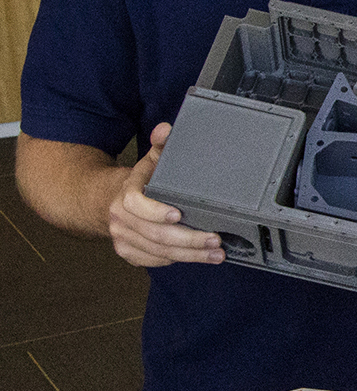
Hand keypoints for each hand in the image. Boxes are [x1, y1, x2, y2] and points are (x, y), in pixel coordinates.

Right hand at [108, 122, 224, 266]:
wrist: (107, 200)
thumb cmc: (139, 181)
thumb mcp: (150, 159)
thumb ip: (160, 144)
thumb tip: (165, 129)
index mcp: (126, 194)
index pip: (136, 205)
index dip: (156, 211)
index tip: (179, 214)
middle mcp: (121, 219)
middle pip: (154, 234)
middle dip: (188, 240)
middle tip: (215, 240)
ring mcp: (123, 238)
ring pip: (157, 252)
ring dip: (189, 255)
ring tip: (215, 254)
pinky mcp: (128, 252)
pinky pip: (153, 261)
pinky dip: (176, 260)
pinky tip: (196, 257)